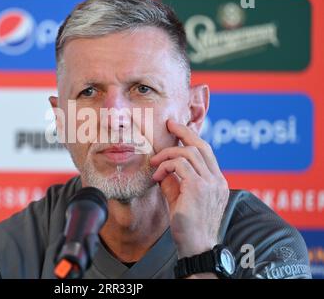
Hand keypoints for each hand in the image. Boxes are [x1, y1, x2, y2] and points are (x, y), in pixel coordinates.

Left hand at [150, 119, 228, 258]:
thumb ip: (175, 180)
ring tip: (155, 164)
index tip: (177, 127)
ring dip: (168, 154)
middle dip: (184, 132)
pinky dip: (165, 166)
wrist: (196, 246)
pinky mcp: (199, 188)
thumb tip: (163, 166)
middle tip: (168, 125)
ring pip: (189, 153)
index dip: (192, 136)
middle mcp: (218, 180)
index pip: (207, 151)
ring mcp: (211, 183)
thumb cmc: (187, 225)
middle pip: (202, 145)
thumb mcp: (180, 197)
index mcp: (217, 181)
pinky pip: (179, 165)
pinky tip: (157, 176)